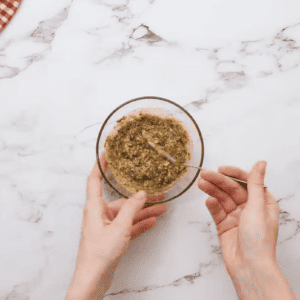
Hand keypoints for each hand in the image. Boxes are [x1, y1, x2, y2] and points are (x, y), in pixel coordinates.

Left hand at [66, 153, 166, 299]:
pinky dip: (140, 223)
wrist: (94, 280)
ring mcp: (107, 226)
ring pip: (128, 214)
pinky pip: (129, 226)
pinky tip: (153, 220)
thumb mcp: (119, 227)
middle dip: (140, 196)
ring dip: (144, 211)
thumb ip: (131, 209)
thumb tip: (141, 193)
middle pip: (121, 200)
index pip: (94, 179)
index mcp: (95, 207)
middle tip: (156, 191)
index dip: (100, 165)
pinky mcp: (113, 237)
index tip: (108, 153)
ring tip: (163, 206)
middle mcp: (100, 213)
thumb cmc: (100, 252)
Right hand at [197, 161, 279, 276]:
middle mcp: (249, 208)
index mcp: (262, 202)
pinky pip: (217, 211)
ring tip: (201, 183)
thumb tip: (260, 163)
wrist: (249, 267)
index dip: (234, 174)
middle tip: (205, 175)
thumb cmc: (259, 240)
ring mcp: (236, 216)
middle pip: (231, 189)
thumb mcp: (258, 206)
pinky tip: (208, 201)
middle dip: (218, 181)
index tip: (221, 169)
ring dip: (212, 190)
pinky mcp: (224, 225)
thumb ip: (255, 183)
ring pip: (222, 198)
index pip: (246, 182)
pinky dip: (212, 205)